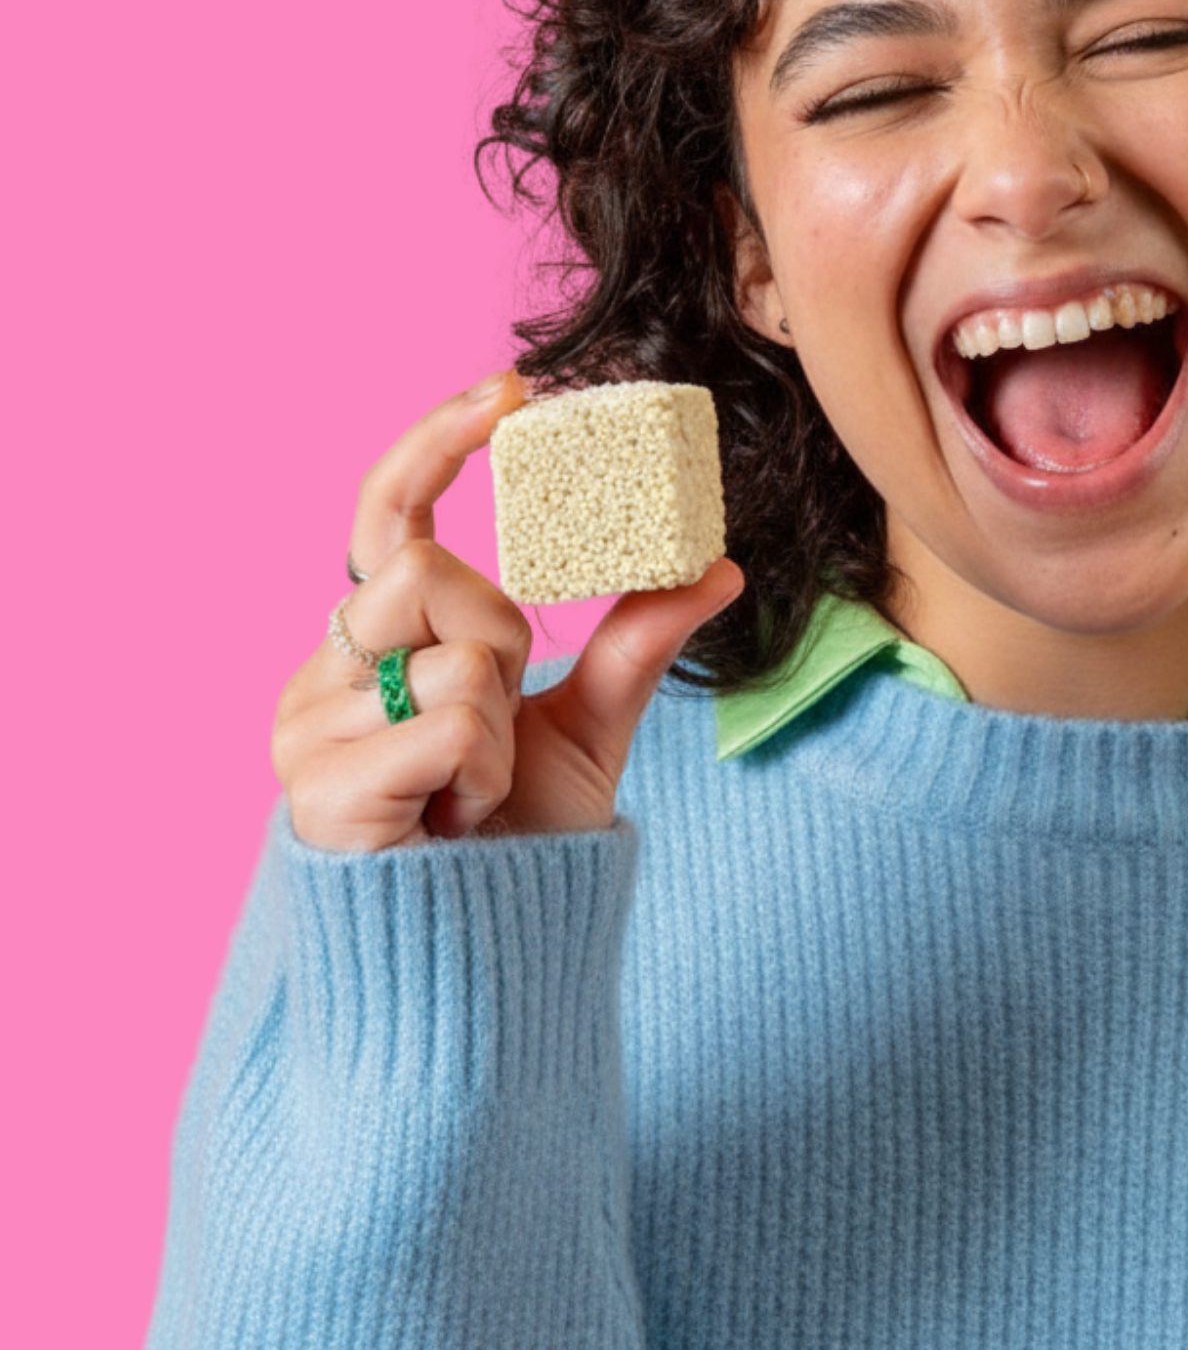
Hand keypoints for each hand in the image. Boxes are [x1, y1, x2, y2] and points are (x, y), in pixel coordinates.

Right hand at [273, 371, 743, 851]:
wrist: (483, 959)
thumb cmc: (513, 839)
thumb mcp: (587, 727)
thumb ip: (634, 644)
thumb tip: (717, 568)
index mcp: (380, 642)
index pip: (389, 513)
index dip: (440, 443)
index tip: (513, 390)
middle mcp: (324, 673)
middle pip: (429, 573)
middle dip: (499, 635)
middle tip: (499, 714)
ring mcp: (308, 731)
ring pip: (449, 652)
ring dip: (498, 722)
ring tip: (474, 787)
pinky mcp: (317, 791)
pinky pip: (447, 726)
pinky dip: (483, 771)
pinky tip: (456, 818)